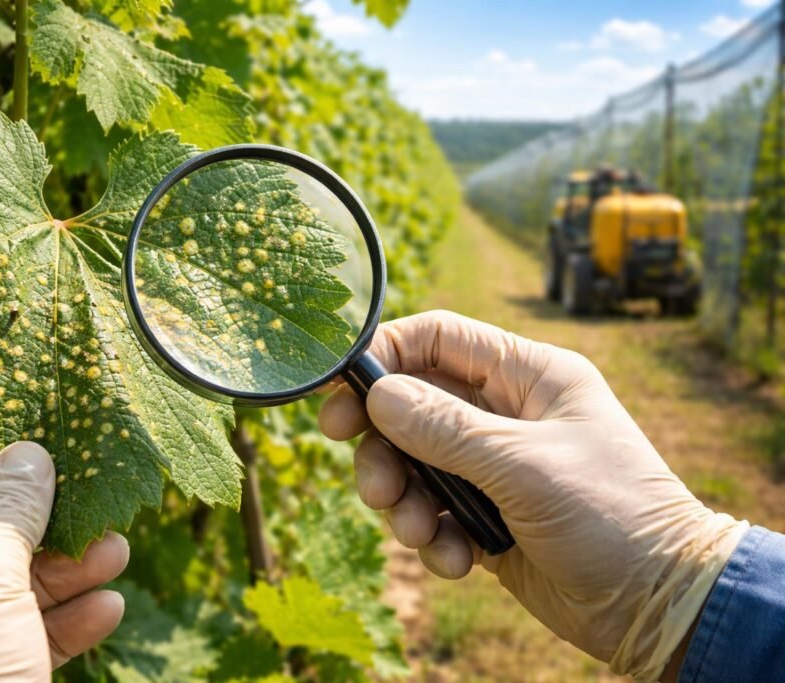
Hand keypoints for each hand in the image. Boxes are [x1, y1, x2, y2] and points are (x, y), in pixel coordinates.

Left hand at [0, 437, 128, 681]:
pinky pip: (27, 630)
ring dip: (69, 564)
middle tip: (88, 487)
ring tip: (116, 550)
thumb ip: (9, 502)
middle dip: (40, 513)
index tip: (26, 421)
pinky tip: (109, 606)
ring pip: (11, 580)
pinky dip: (69, 616)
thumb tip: (30, 455)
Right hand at [319, 311, 746, 680]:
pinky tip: (458, 561)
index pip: (439, 339)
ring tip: (421, 532)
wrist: (658, 606)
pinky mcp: (484, 515)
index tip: (342, 394)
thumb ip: (446, 429)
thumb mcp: (526, 466)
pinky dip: (432, 538)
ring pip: (412, 462)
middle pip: (411, 405)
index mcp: (528, 377)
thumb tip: (377, 394)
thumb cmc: (613, 517)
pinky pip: (432, 512)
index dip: (385, 355)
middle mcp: (504, 414)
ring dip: (403, 500)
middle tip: (372, 482)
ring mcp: (492, 466)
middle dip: (383, 446)